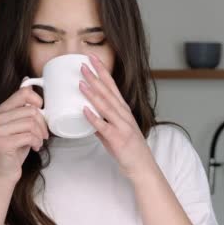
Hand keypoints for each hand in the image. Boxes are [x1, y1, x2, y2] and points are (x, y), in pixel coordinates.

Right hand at [0, 84, 49, 183]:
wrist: (5, 172)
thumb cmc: (16, 148)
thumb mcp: (22, 125)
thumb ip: (25, 108)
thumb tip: (29, 84)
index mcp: (3, 110)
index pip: (23, 93)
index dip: (37, 100)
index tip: (41, 110)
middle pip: (31, 111)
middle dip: (43, 124)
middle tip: (44, 134)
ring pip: (31, 123)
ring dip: (40, 134)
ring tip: (39, 141)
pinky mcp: (2, 143)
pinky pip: (28, 136)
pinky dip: (36, 142)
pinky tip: (35, 147)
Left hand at [79, 53, 156, 180]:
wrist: (142, 166)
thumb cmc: (129, 148)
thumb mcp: (113, 131)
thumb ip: (100, 123)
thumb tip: (86, 115)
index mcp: (123, 109)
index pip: (112, 85)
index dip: (102, 71)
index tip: (92, 58)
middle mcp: (124, 114)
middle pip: (108, 91)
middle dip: (96, 76)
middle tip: (83, 64)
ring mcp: (122, 125)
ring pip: (106, 106)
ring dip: (93, 93)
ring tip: (81, 82)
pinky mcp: (117, 138)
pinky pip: (103, 126)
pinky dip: (94, 117)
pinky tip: (84, 110)